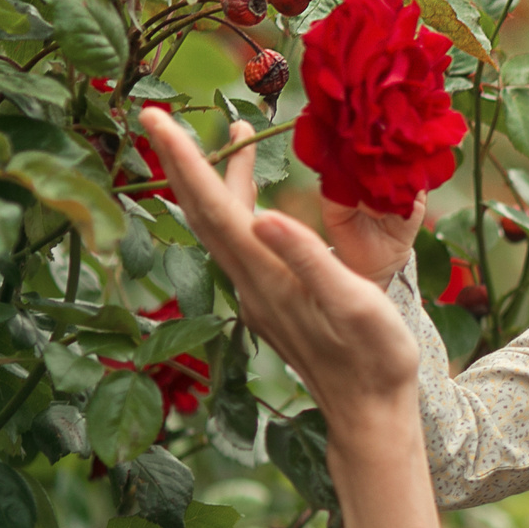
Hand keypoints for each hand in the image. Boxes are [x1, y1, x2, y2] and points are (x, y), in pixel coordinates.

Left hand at [136, 110, 417, 438]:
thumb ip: (308, 258)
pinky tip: (249, 195)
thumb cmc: (374, 359)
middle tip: (154, 115)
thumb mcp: (354, 303)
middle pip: (203, 213)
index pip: (215, 208)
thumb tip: (265, 216)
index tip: (156, 120)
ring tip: (221, 134)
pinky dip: (234, 206)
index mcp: (266, 277)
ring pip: (221, 227)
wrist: (369, 412)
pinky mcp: (268, 301)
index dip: (185, 162)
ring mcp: (255, 294)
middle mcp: (249, 284)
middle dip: (178, 162)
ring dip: (210, 180)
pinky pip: (239, 242)